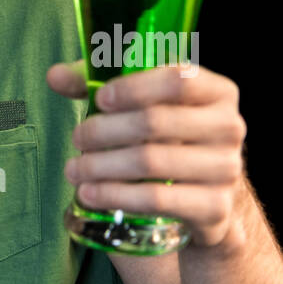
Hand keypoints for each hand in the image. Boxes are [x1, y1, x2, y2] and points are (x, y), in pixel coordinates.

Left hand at [47, 60, 247, 246]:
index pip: (178, 80)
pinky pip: (157, 199)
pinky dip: (116, 195)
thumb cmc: (169, 135)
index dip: (134, 87)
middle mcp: (229, 127)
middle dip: (105, 130)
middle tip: (76, 138)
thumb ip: (99, 82)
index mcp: (217, 91)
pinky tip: (89, 194)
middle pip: (155, 122)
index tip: (100, 99)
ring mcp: (225, 169)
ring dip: (103, 165)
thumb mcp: (142, 102)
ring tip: (74, 169)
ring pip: (151, 162)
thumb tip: (54, 76)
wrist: (207, 194)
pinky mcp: (214, 207)